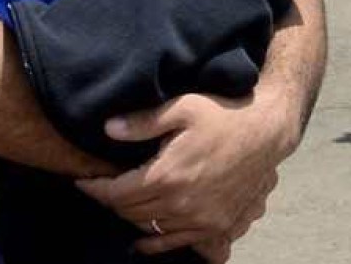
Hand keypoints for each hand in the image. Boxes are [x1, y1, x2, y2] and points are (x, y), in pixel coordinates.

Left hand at [74, 91, 290, 252]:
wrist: (268, 131)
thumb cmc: (224, 114)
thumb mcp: (183, 108)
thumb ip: (143, 122)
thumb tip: (107, 129)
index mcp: (166, 175)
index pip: (115, 193)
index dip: (94, 188)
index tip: (82, 180)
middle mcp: (179, 203)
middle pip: (128, 212)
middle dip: (111, 200)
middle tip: (103, 187)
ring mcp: (198, 217)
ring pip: (148, 226)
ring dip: (131, 216)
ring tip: (123, 202)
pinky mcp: (213, 224)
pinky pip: (175, 242)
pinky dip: (154, 242)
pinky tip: (142, 239)